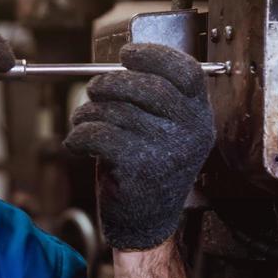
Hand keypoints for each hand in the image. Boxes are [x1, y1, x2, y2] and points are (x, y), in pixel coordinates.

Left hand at [63, 43, 214, 249]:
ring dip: (88, 112)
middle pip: (147, 86)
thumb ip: (153, 98)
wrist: (145, 224)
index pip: (187, 72)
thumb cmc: (147, 168)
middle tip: (94, 90)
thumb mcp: (163, 130)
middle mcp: (191, 133)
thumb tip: (119, 64)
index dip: (155, 56)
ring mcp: (168, 151)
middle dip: (110, 82)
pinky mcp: (140, 169)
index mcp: (200, 118)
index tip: (127, 54)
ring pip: (117, 111)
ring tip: (82, 121)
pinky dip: (79, 135)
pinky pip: (99, 134)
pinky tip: (76, 143)